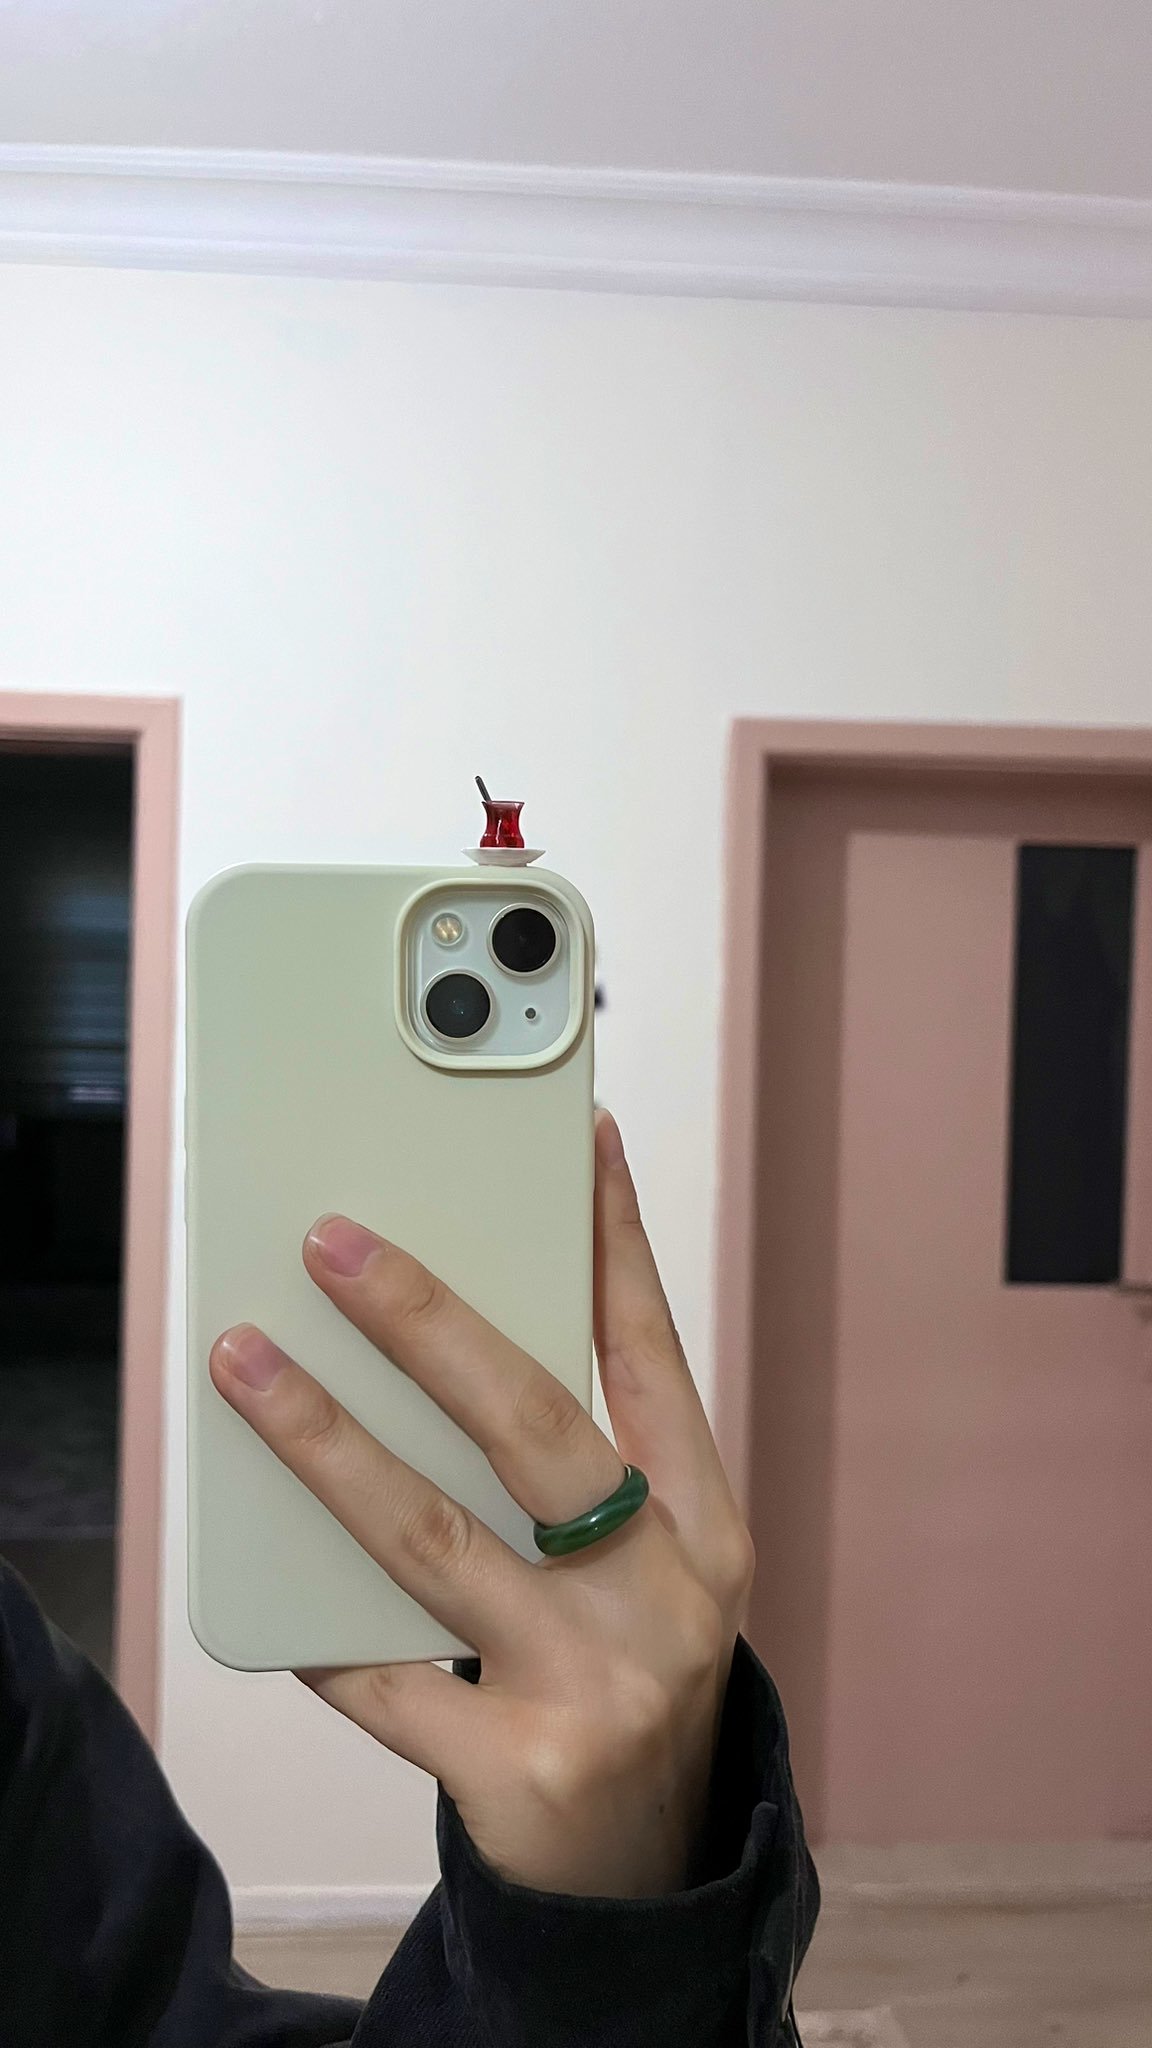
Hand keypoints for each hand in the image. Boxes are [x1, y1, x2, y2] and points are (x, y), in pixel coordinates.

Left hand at [209, 1112, 754, 1898]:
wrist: (651, 1876)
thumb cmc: (632, 1679)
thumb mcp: (648, 1569)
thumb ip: (576, 1472)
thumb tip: (443, 1337)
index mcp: (706, 1525)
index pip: (652, 1354)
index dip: (616, 1242)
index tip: (582, 1140)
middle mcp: (667, 1592)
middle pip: (534, 1426)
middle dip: (428, 1322)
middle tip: (336, 1244)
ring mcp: (597, 1681)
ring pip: (437, 1537)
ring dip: (327, 1440)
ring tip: (247, 1363)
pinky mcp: (521, 1766)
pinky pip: (389, 1678)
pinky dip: (321, 1628)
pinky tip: (264, 1578)